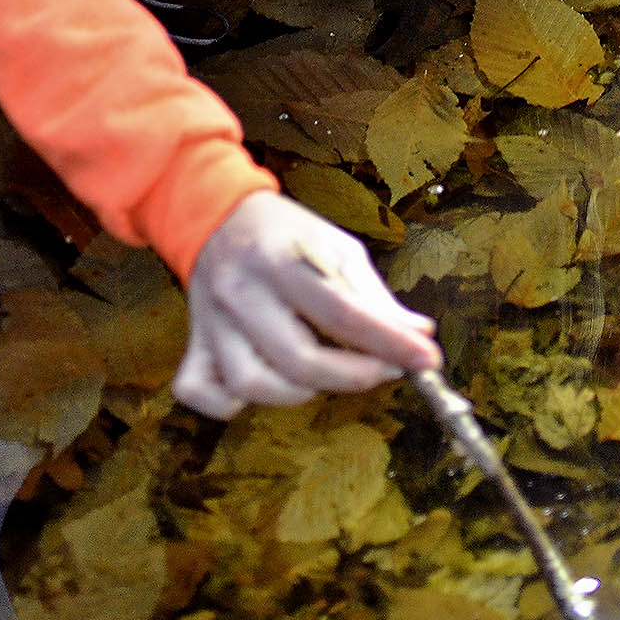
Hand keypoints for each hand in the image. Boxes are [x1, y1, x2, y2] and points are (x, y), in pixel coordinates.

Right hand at [173, 190, 440, 418]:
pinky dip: (234, 404)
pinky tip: (266, 383)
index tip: (427, 358)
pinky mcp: (193, 343)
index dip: (390, 342)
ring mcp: (211, 321)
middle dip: (355, 375)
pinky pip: (204, 394)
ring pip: (253, 385)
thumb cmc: (286, 233)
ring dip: (301, 392)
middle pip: (300, 360)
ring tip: (326, 370)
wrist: (217, 214)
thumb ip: (374, 295)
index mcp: (280, 257)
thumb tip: (419, 334)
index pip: (341, 312)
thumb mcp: (336, 245)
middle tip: (385, 368)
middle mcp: (240, 290)